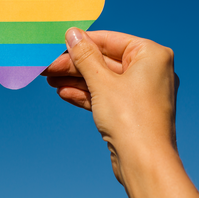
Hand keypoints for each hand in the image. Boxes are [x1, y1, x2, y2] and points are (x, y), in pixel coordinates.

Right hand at [43, 29, 178, 186]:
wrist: (145, 163)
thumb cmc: (130, 119)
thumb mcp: (101, 82)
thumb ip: (85, 56)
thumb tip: (72, 34)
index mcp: (152, 55)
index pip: (109, 40)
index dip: (80, 44)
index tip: (55, 46)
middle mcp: (151, 71)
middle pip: (105, 61)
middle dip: (74, 65)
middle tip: (47, 67)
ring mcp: (142, 93)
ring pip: (104, 80)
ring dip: (76, 80)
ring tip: (50, 80)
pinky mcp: (133, 112)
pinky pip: (107, 96)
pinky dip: (87, 95)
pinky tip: (64, 93)